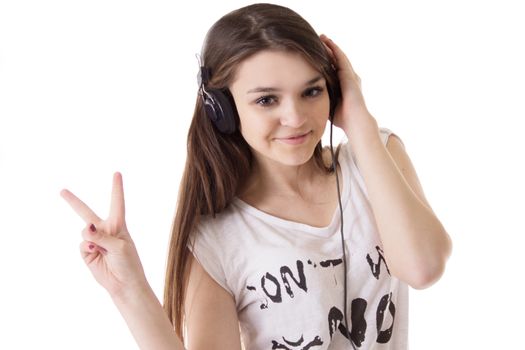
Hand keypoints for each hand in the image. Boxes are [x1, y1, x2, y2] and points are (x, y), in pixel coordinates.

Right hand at [60, 172, 147, 298]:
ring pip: (84, 231)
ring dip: (90, 237)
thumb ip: (101, 235)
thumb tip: (85, 227)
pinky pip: (82, 245)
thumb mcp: (119, 246)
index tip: (117, 173)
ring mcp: (95, 241)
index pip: (117, 202)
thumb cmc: (128, 263)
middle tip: (62, 191)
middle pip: (87, 212)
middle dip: (74, 202)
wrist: (124, 284)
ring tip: (100, 248)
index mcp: (118, 225)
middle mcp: (105, 230)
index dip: (116, 188)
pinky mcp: (87, 253)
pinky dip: (87, 248)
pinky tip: (95, 253)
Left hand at [320, 34, 377, 134]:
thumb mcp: (327, 103)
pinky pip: (341, 59)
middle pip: (336, 60)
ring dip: (330, 46)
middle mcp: (348, 77)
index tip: (314, 52)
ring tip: (321, 37)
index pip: (332, 68)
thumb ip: (320, 96)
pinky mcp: (350, 76)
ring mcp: (350, 75)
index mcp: (343, 84)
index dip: (325, 59)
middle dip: (327, 49)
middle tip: (318, 39)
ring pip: (339, 57)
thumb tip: (305, 95)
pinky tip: (328, 43)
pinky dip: (335, 50)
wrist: (354, 122)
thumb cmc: (342, 117)